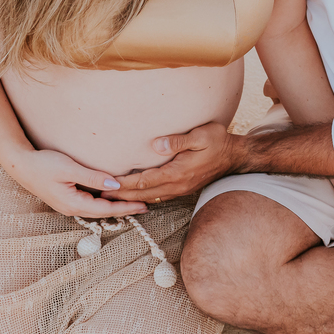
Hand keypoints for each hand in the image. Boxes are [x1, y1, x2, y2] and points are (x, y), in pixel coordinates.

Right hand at [1, 147, 147, 218]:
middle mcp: (72, 208)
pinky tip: (113, 196)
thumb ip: (93, 177)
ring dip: (115, 205)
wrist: (20, 165)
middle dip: (124, 209)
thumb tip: (115, 183)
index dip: (126, 207)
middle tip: (145, 206)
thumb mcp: (70, 168)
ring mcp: (69, 204)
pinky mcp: (67, 198)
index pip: (106, 209)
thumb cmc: (43, 165)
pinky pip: (90, 202)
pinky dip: (104, 201)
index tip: (143, 205)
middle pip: (104, 212)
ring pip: (97, 208)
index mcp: (73, 204)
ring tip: (133, 202)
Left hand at [108, 122, 237, 201]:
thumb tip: (155, 144)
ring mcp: (180, 189)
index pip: (145, 181)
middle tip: (99, 196)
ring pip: (149, 198)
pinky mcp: (182, 188)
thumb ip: (178, 140)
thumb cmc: (218, 141)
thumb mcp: (201, 135)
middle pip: (143, 194)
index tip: (106, 184)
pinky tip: (133, 195)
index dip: (124, 183)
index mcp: (178, 172)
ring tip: (110, 198)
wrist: (234, 156)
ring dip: (129, 198)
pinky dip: (142, 197)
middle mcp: (177, 185)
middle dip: (121, 195)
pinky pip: (158, 196)